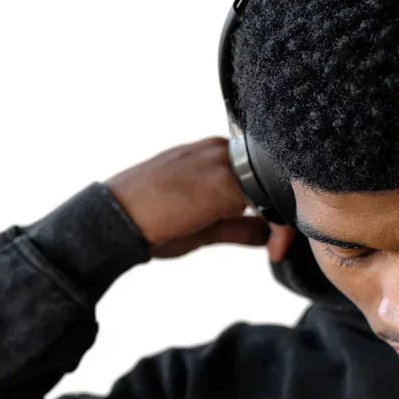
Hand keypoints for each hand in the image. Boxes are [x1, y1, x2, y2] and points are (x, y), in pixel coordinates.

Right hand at [104, 136, 295, 262]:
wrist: (117, 219)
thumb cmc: (151, 222)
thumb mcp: (203, 226)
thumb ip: (238, 225)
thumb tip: (266, 234)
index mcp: (212, 153)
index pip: (258, 173)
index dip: (272, 206)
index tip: (275, 238)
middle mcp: (219, 150)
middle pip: (271, 176)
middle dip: (280, 212)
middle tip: (280, 247)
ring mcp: (222, 161)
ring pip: (272, 185)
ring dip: (281, 218)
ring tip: (278, 248)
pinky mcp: (223, 181)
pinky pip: (266, 198)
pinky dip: (277, 224)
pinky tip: (274, 246)